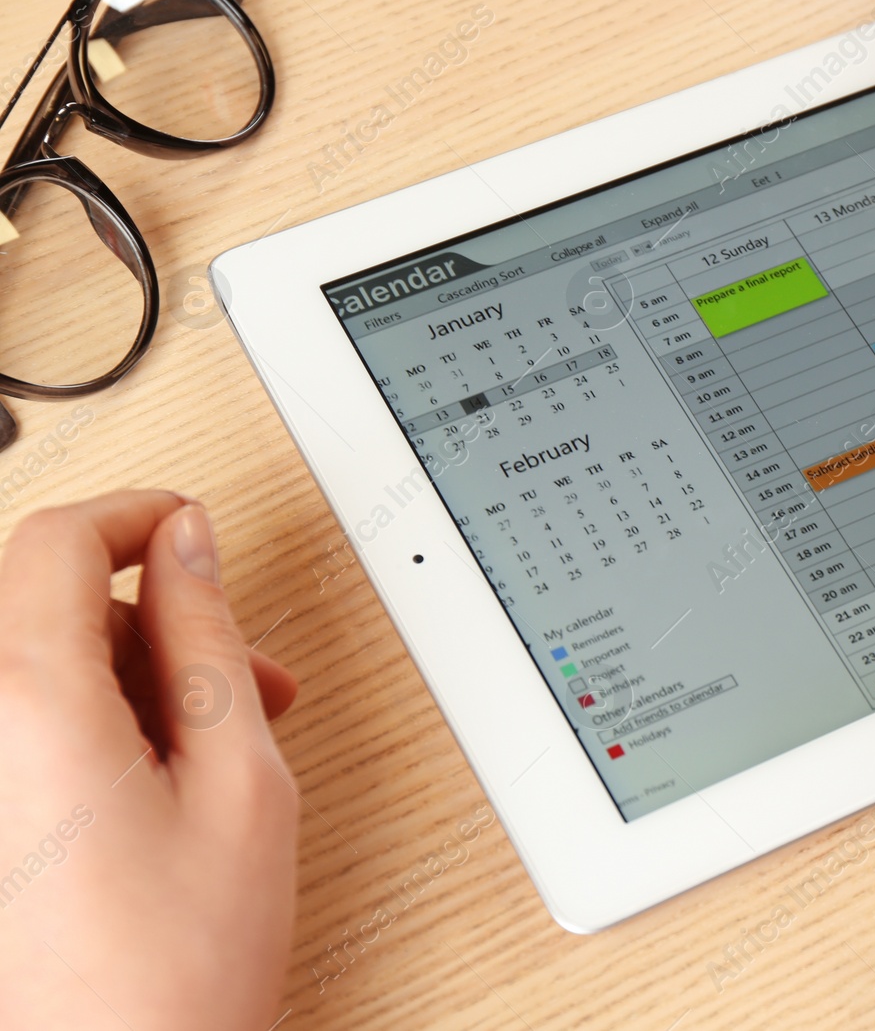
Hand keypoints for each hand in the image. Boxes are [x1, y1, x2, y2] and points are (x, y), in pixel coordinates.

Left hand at [0, 491, 299, 1029]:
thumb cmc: (172, 971)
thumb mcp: (238, 779)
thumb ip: (208, 640)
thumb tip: (191, 549)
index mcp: (28, 704)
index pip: (58, 541)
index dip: (136, 515)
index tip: (187, 525)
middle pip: (42, 605)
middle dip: (151, 619)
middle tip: (241, 672)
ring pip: (32, 671)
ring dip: (126, 679)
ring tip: (212, 748)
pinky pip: (19, 733)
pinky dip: (88, 730)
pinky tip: (158, 786)